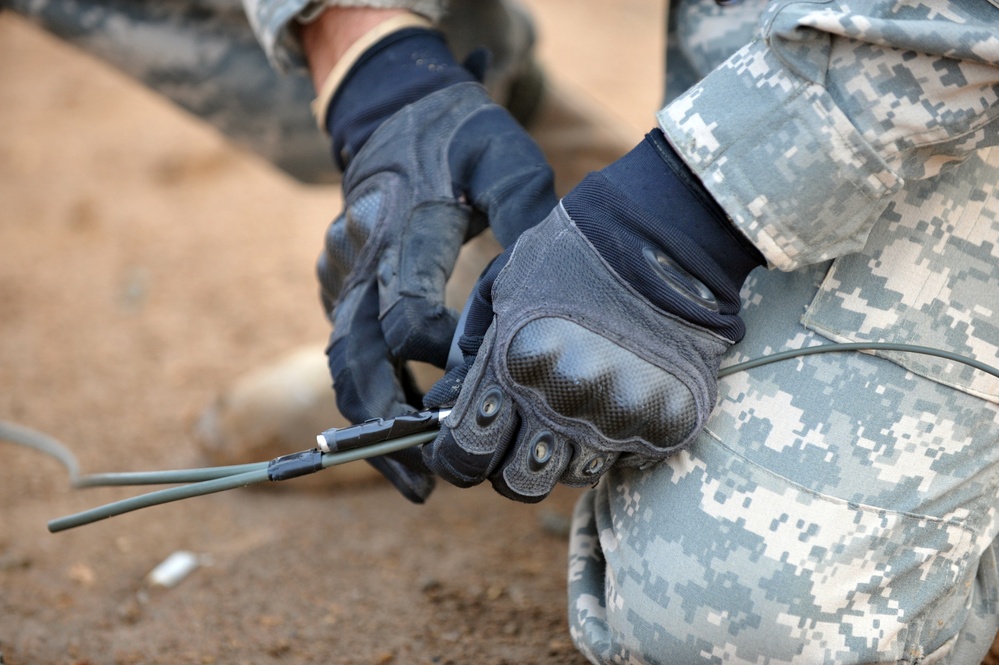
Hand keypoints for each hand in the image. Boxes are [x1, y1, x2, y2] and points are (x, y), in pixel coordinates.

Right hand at [315, 22, 555, 501]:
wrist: (392, 107)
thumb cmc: (459, 133)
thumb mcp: (504, 157)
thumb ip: (527, 214)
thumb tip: (550, 281)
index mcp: (403, 223)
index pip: (410, 312)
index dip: (443, 359)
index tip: (481, 384)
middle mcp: (360, 253)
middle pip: (357, 352)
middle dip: (389, 421)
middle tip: (426, 482)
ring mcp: (340, 269)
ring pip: (342, 358)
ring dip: (371, 420)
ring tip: (410, 480)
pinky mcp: (335, 280)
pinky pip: (345, 344)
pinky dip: (370, 389)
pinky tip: (403, 425)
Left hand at [422, 130, 763, 501]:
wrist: (668, 235)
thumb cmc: (575, 253)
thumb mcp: (504, 286)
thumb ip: (471, 352)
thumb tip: (443, 404)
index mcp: (512, 365)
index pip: (466, 450)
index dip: (455, 456)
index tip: (461, 447)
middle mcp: (562, 401)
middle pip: (517, 484)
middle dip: (507, 467)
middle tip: (518, 438)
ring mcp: (617, 417)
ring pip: (573, 477)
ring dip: (564, 453)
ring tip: (574, 406)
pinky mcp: (666, 423)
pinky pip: (625, 458)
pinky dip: (614, 440)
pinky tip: (615, 397)